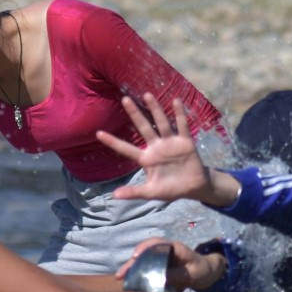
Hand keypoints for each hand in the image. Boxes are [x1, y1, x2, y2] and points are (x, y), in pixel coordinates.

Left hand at [96, 94, 213, 202]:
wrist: (193, 188)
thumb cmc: (170, 189)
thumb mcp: (151, 192)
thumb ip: (134, 192)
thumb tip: (114, 196)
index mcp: (146, 159)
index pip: (126, 149)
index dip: (113, 142)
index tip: (98, 133)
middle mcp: (156, 147)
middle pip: (143, 128)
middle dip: (135, 114)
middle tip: (125, 99)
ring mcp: (170, 143)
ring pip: (161, 123)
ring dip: (155, 109)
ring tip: (147, 95)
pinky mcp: (185, 142)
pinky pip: (182, 126)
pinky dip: (180, 115)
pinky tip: (176, 101)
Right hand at [116, 239, 221, 291]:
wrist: (205, 273)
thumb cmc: (200, 270)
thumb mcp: (192, 274)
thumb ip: (178, 275)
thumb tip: (161, 278)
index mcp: (174, 248)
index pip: (157, 243)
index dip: (145, 247)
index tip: (135, 256)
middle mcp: (164, 251)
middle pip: (145, 252)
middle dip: (132, 261)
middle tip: (121, 273)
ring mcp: (160, 258)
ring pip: (142, 260)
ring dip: (130, 268)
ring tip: (120, 278)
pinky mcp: (157, 267)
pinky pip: (145, 269)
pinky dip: (136, 275)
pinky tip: (128, 283)